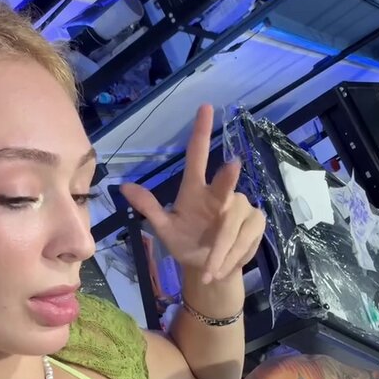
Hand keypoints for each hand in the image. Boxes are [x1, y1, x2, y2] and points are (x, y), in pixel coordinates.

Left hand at [120, 105, 265, 283]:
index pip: (197, 156)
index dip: (201, 132)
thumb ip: (149, 208)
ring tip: (209, 269)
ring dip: (220, 250)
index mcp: (195, 190)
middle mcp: (220, 193)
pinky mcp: (256, 221)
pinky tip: (222, 266)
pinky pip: (245, 237)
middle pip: (225, 183)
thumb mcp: (164, 230)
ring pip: (233, 224)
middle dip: (228, 177)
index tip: (205, 107)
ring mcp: (241, 206)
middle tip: (232, 165)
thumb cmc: (186, 244)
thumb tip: (123, 187)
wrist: (209, 270)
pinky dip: (232, 256)